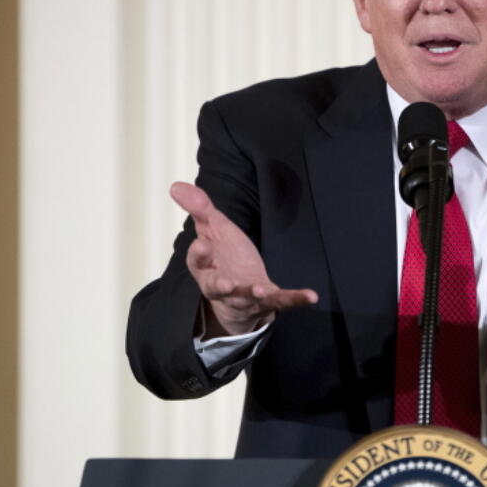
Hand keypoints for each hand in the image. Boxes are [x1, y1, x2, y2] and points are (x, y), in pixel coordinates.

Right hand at [170, 181, 317, 335]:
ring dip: (253, 294)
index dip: (199, 254)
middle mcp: (222, 286)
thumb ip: (199, 208)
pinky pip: (282, 301)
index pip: (197, 262)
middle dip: (220, 286)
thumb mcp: (212, 229)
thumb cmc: (223, 255)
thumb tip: (175, 185)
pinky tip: (311, 296)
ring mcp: (245, 295)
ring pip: (247, 297)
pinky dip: (296, 299)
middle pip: (216, 288)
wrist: (238, 287)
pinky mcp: (268, 301)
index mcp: (205, 267)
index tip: (202, 245)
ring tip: (261, 290)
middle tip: (224, 284)